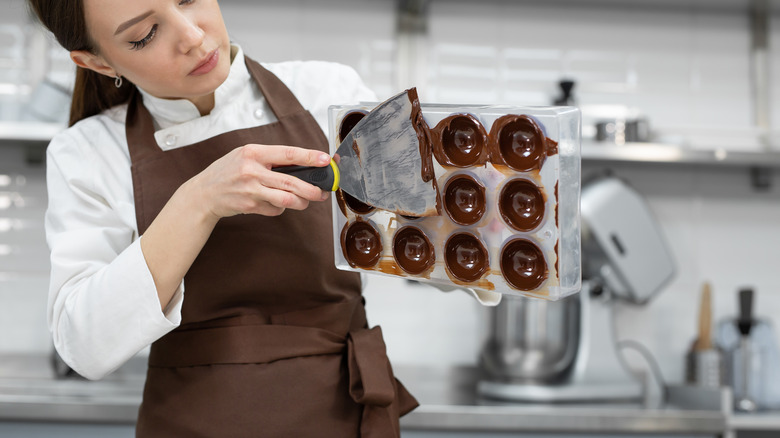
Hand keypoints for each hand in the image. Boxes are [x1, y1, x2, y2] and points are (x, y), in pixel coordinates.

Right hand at [188, 144, 330, 218]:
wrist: (203, 193)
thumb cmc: (227, 172)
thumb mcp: (245, 156)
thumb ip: (270, 159)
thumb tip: (302, 165)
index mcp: (253, 152)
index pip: (288, 153)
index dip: (310, 157)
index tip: (326, 159)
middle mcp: (252, 170)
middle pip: (291, 182)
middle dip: (312, 189)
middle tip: (322, 192)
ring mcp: (250, 189)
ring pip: (287, 199)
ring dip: (301, 202)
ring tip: (305, 201)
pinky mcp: (249, 206)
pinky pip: (275, 209)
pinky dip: (280, 208)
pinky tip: (275, 204)